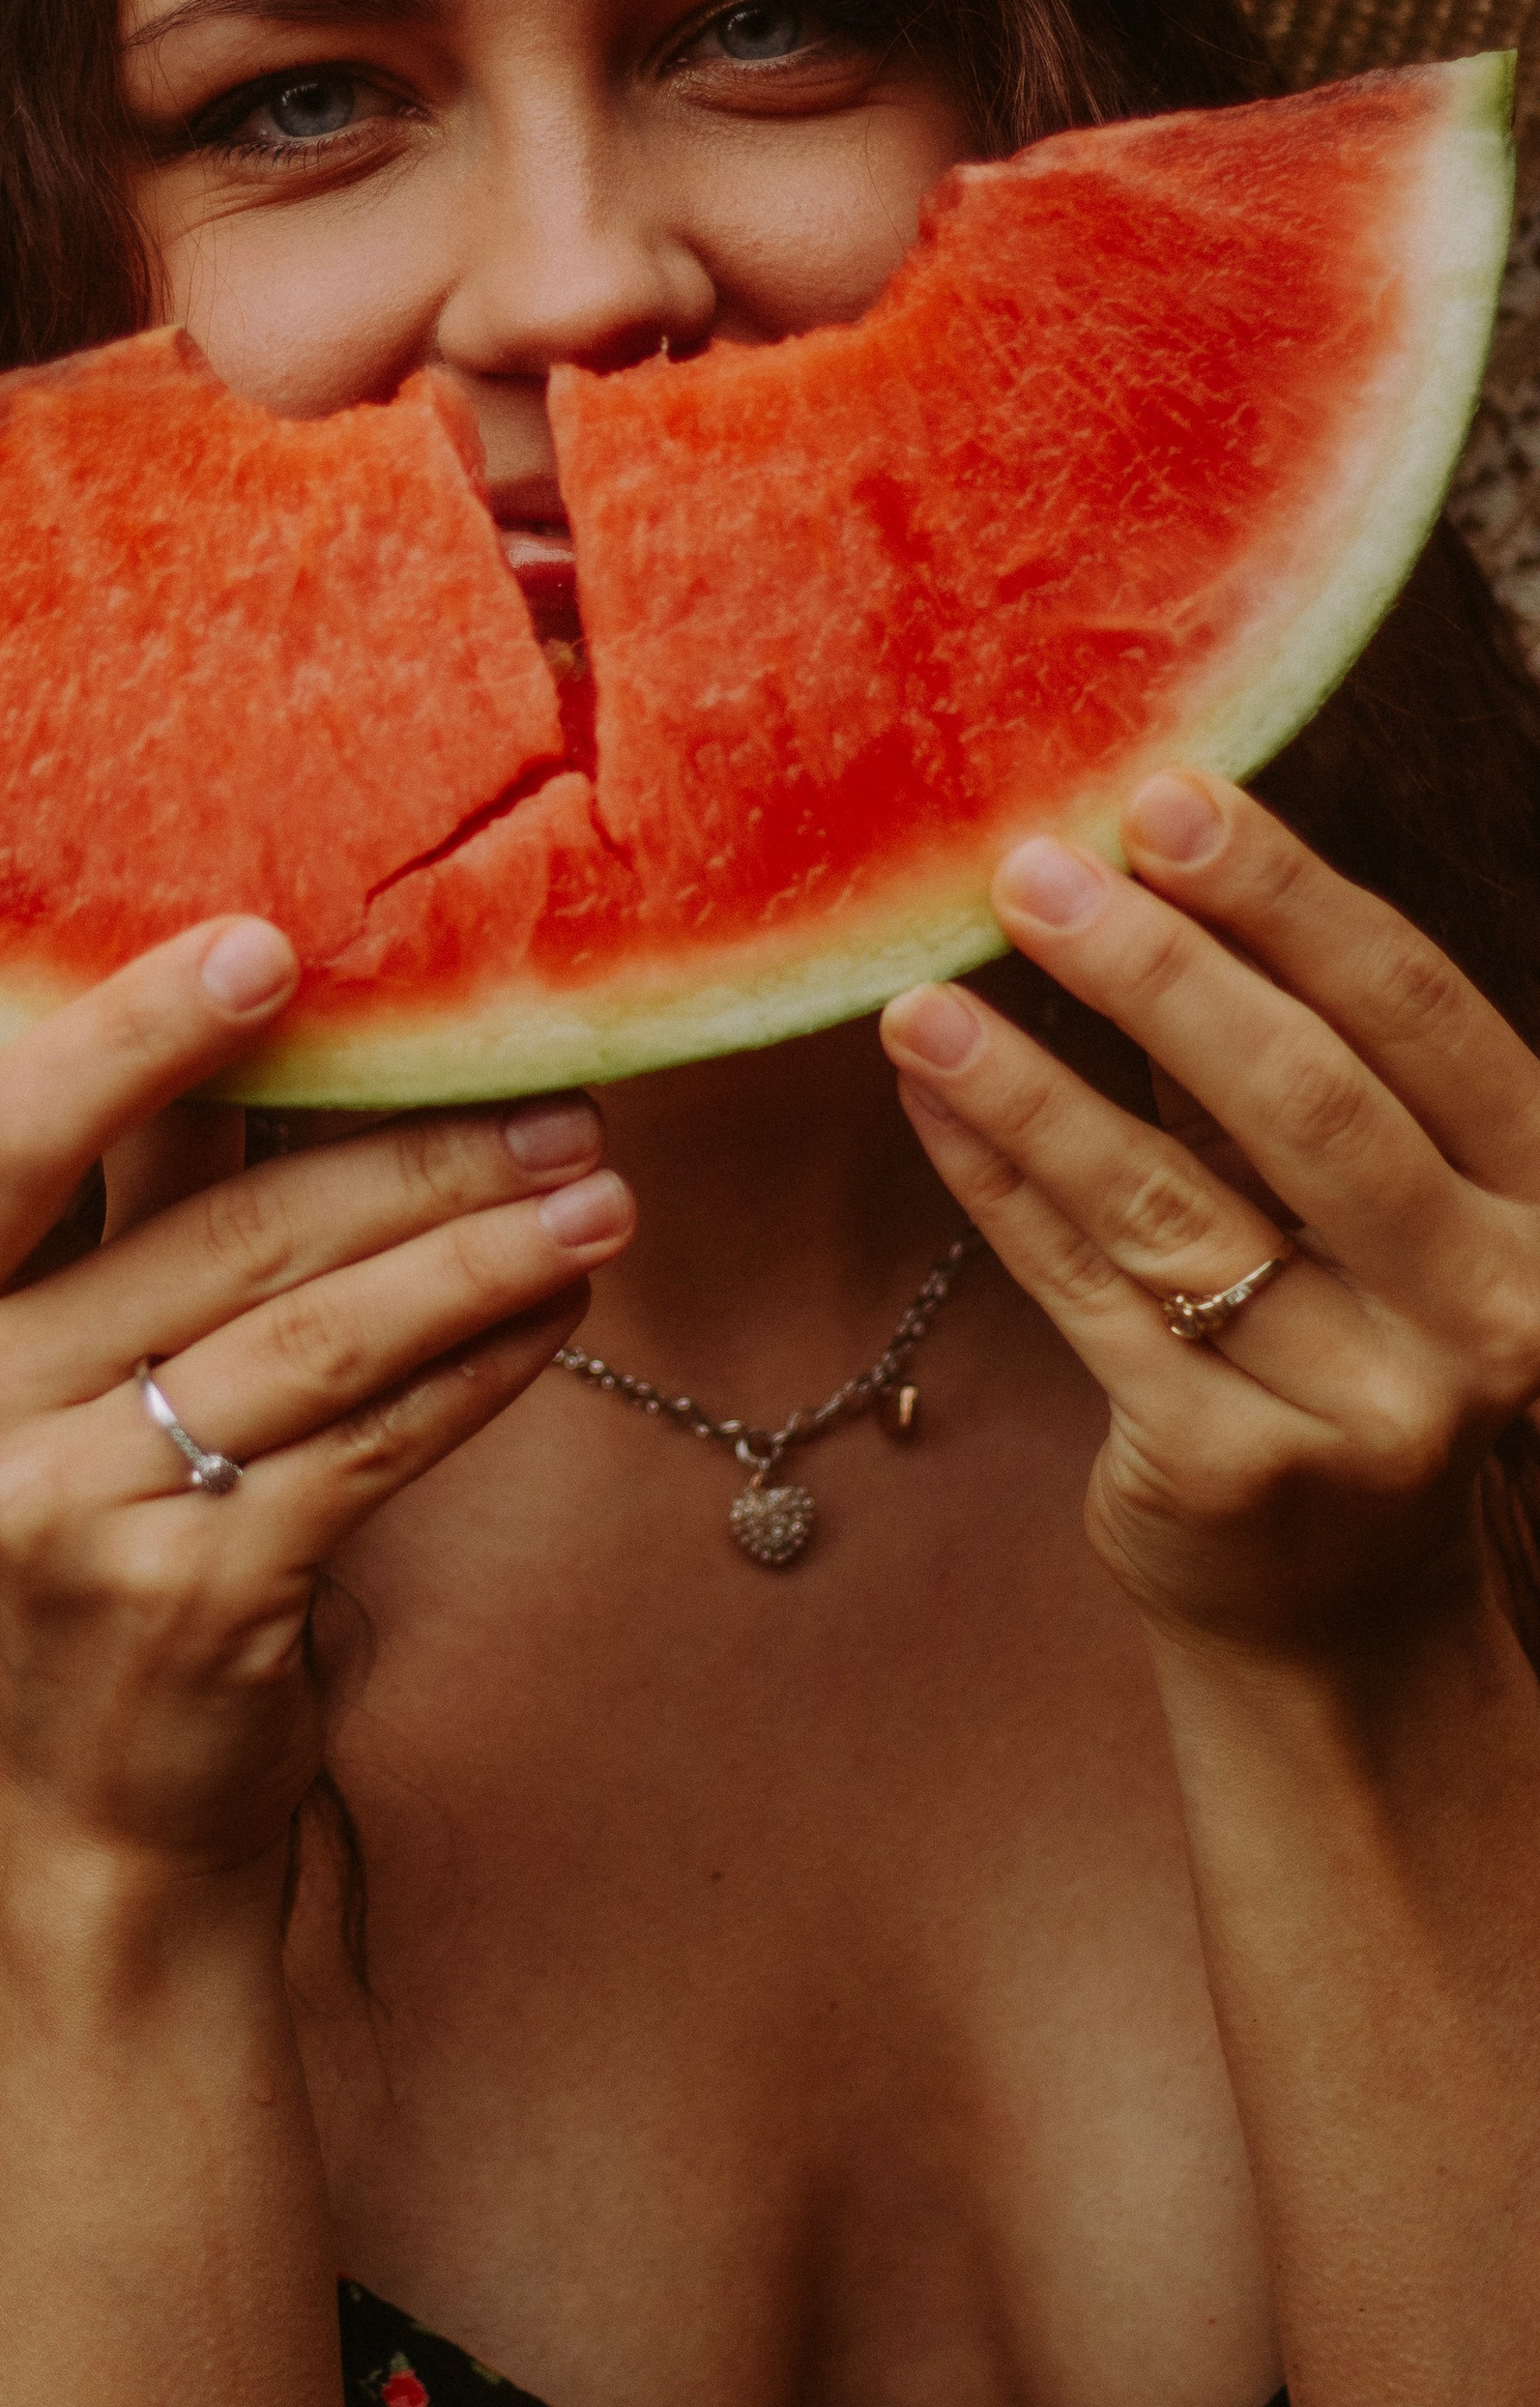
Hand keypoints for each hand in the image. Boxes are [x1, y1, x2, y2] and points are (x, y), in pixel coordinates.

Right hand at [0, 915, 632, 1889]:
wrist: (94, 1801)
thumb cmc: (93, 1516)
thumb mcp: (53, 1357)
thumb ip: (134, 1187)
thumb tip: (278, 977)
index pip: (10, 1130)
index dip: (137, 1029)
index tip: (271, 943)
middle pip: (223, 1233)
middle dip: (414, 1153)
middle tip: (559, 1100)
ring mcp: (69, 1516)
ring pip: (319, 1337)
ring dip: (480, 1253)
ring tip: (599, 1197)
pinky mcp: (197, 1599)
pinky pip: (373, 1447)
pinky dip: (481, 1368)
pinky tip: (556, 1314)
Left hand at [879, 773, 1539, 1657]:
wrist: (1339, 1610)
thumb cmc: (1345, 1341)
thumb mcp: (1377, 1205)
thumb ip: (1298, 1058)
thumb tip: (1146, 856)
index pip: (1416, 1014)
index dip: (1288, 898)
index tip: (1166, 795)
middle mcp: (1487, 1308)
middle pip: (1306, 1100)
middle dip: (1160, 969)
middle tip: (1033, 867)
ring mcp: (1370, 1405)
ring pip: (1173, 1204)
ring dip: (1034, 1081)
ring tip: (922, 993)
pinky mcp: (1234, 1473)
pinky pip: (1085, 1293)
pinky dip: (997, 1182)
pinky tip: (932, 1097)